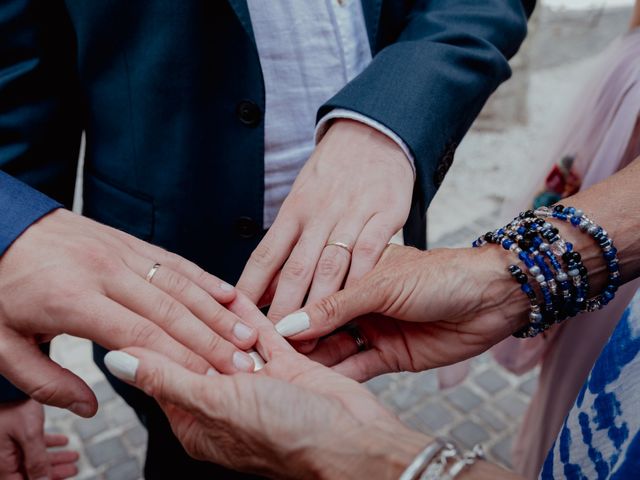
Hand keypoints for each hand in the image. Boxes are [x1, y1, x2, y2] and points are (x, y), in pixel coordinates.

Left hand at [0, 209, 257, 416]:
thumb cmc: (0, 286)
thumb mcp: (1, 344)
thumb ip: (43, 382)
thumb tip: (88, 407)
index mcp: (71, 300)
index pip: (139, 334)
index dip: (179, 361)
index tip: (210, 382)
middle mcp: (104, 271)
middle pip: (169, 310)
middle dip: (211, 341)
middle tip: (243, 364)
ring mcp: (120, 252)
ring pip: (180, 284)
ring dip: (217, 311)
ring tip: (248, 334)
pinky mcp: (129, 241)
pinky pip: (174, 260)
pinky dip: (204, 278)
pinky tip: (229, 293)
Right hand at [0, 399, 77, 479]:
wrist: (5, 386)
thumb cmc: (12, 406)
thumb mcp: (29, 435)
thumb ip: (37, 461)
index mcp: (3, 463)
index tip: (60, 479)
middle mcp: (3, 456)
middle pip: (29, 472)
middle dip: (53, 472)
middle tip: (72, 469)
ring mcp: (7, 445)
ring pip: (32, 458)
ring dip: (54, 458)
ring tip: (73, 456)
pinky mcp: (12, 433)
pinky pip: (30, 445)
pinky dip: (47, 445)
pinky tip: (62, 441)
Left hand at [104, 294, 430, 478]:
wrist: (355, 442)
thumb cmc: (290, 437)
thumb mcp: (219, 405)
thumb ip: (167, 378)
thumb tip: (115, 361)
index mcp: (200, 421)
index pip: (163, 372)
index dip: (148, 338)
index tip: (132, 303)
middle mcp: (226, 402)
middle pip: (195, 352)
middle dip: (181, 319)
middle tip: (161, 280)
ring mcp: (258, 383)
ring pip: (227, 339)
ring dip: (215, 312)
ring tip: (194, 278)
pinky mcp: (287, 366)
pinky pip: (261, 333)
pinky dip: (247, 314)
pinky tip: (234, 291)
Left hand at [238, 119, 413, 328]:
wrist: (374, 133)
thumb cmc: (333, 175)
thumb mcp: (302, 201)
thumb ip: (285, 245)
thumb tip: (258, 289)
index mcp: (294, 210)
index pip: (265, 255)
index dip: (249, 289)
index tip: (236, 319)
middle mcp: (319, 213)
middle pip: (295, 268)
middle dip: (281, 308)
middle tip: (271, 344)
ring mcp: (353, 213)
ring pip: (331, 265)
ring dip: (317, 305)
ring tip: (307, 339)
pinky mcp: (386, 213)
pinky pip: (370, 252)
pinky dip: (359, 281)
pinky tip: (352, 308)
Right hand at [273, 244, 529, 380]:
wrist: (493, 299)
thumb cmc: (442, 275)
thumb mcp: (382, 284)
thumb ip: (336, 306)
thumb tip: (292, 322)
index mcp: (356, 270)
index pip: (312, 289)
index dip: (287, 305)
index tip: (258, 320)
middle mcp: (361, 300)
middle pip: (319, 322)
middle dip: (296, 337)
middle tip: (266, 354)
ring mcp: (374, 328)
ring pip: (334, 346)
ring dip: (313, 360)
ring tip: (285, 372)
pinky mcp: (389, 354)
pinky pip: (356, 366)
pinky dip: (339, 375)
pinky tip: (318, 383)